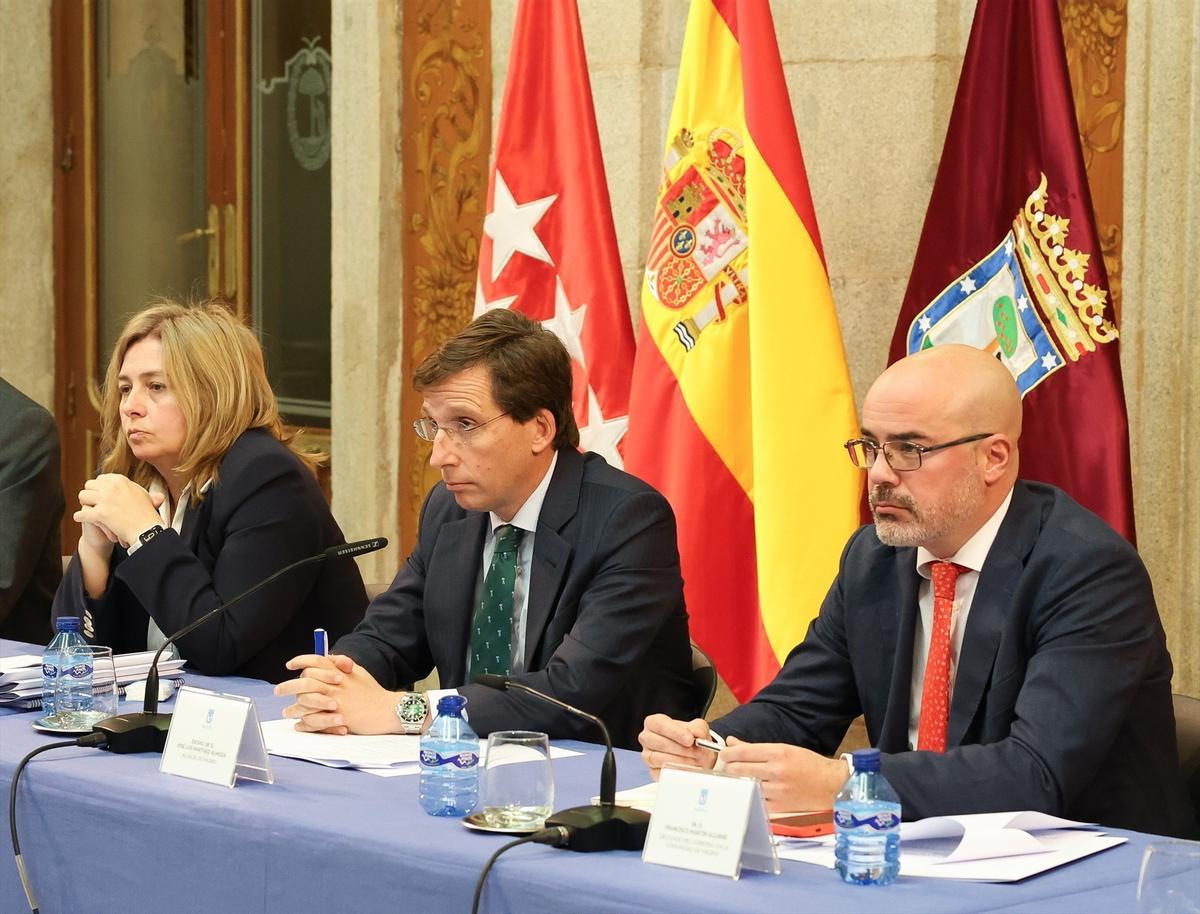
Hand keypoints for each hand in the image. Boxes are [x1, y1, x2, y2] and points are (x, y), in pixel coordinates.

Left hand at [74, 474, 164, 547]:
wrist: (147, 529)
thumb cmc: (147, 514)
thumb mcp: (142, 494)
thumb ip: (132, 488)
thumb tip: (130, 485)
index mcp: (121, 480)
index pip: (100, 478)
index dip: (99, 487)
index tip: (100, 495)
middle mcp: (112, 487)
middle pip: (89, 485)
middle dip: (90, 494)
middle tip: (92, 503)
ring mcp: (106, 499)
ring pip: (82, 496)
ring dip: (84, 504)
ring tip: (88, 510)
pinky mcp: (101, 513)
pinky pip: (82, 513)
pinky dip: (79, 516)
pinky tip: (80, 518)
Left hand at [273, 654, 400, 734]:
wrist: (386, 710)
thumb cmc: (372, 691)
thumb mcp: (358, 672)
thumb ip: (341, 664)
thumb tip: (326, 658)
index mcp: (340, 672)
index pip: (316, 660)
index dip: (301, 660)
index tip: (290, 665)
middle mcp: (336, 685)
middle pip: (305, 681)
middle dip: (288, 686)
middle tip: (278, 691)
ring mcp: (336, 701)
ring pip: (306, 702)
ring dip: (293, 707)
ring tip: (286, 711)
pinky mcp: (337, 717)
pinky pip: (314, 720)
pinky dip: (304, 723)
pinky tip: (299, 724)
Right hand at [638, 714, 715, 778]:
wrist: (694, 754)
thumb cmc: (689, 738)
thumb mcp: (696, 727)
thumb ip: (698, 728)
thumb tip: (698, 734)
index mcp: (654, 723)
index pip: (659, 725)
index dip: (675, 732)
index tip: (690, 740)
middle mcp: (647, 738)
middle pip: (661, 744)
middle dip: (682, 749)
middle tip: (697, 752)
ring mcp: (648, 756)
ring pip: (661, 760)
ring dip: (682, 761)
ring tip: (695, 760)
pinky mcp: (652, 771)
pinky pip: (663, 774)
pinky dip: (678, 772)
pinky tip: (688, 768)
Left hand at [719, 737, 846, 811]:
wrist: (831, 785)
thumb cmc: (809, 765)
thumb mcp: (784, 749)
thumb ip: (756, 747)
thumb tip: (733, 742)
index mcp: (778, 753)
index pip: (743, 752)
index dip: (728, 753)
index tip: (723, 754)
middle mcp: (776, 771)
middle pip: (739, 769)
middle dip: (729, 767)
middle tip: (727, 766)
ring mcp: (777, 790)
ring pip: (745, 785)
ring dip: (737, 781)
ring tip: (736, 778)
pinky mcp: (779, 806)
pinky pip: (755, 800)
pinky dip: (749, 795)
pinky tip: (749, 791)